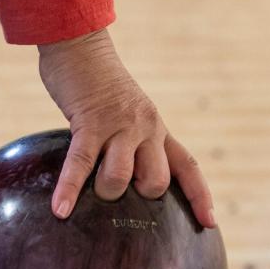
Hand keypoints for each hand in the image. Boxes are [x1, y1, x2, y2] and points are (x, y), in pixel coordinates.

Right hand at [38, 29, 215, 227]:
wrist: (81, 46)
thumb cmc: (99, 86)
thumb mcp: (129, 113)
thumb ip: (134, 142)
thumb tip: (124, 181)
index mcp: (157, 129)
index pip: (187, 166)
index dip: (199, 196)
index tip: (209, 222)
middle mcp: (145, 129)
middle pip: (156, 182)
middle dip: (139, 197)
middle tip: (120, 189)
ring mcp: (119, 127)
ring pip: (121, 178)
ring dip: (104, 191)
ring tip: (88, 190)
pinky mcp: (89, 124)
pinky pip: (80, 165)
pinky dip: (69, 190)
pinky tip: (60, 210)